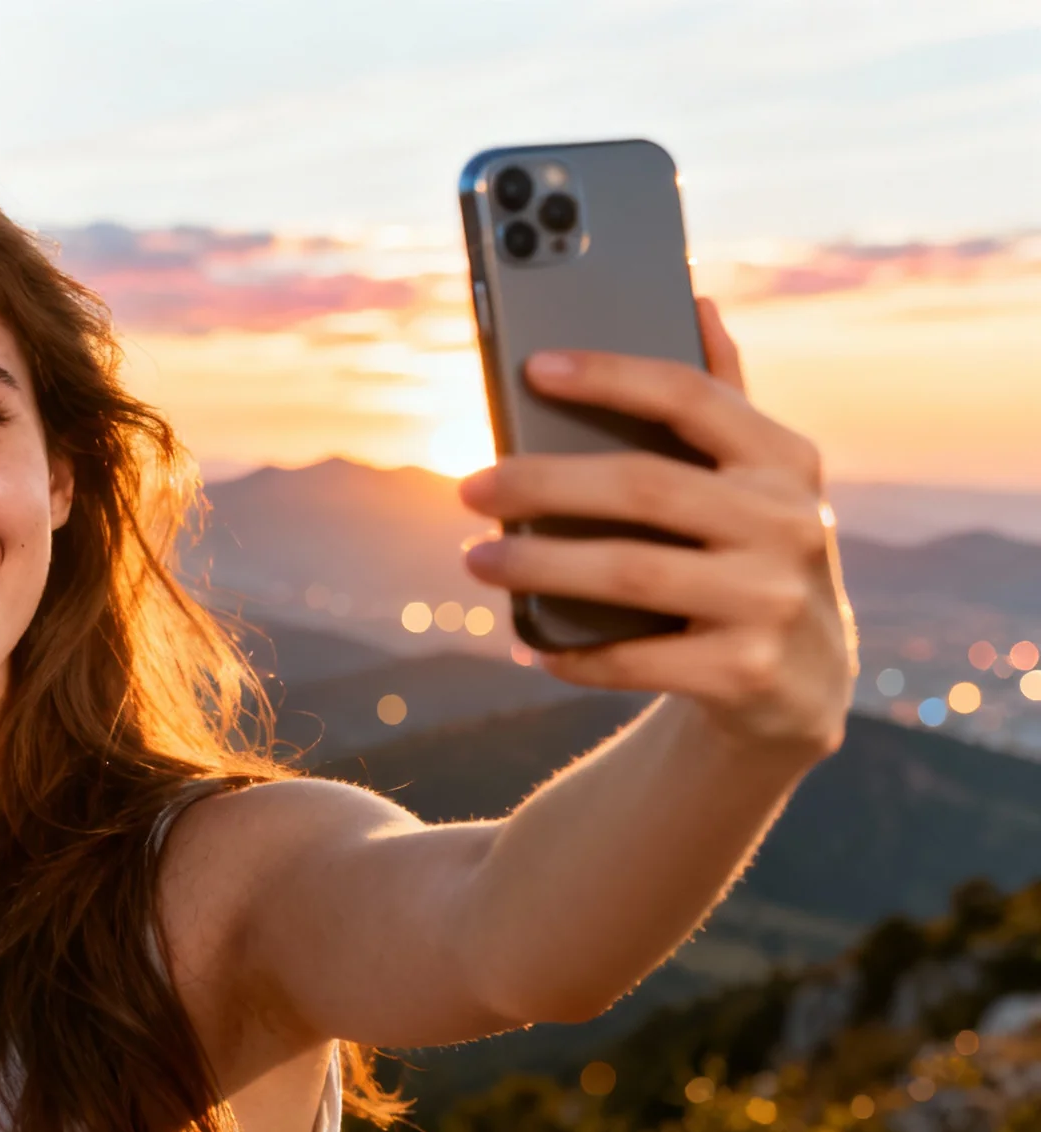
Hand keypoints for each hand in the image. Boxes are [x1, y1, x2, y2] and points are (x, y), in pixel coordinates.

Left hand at [455, 298, 858, 758]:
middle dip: (543, 483)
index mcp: (786, 460)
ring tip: (477, 560)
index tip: (531, 369)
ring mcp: (773, 600)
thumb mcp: (758, 482)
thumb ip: (725, 398)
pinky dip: (573, 652)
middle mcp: (790, 523)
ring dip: (539, 567)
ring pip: (630, 572)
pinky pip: (635, 657)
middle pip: (642, 486)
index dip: (609, 377)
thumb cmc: (751, 557)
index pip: (690, 396)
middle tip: (470, 488)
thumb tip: (697, 300)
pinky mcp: (747, 671)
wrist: (804, 687)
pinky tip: (529, 642)